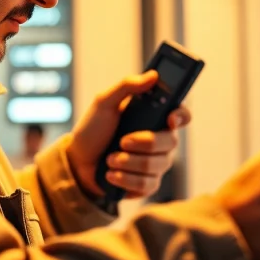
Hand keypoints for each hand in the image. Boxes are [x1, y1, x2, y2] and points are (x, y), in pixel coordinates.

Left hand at [66, 71, 190, 198]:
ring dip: (128, 162)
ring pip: (156, 165)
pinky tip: (112, 174)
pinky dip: (125, 179)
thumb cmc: (93, 129)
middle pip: (170, 142)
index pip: (181, 115)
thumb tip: (153, 75)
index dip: (181, 116)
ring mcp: (156, 163)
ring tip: (110, 159)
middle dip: (143, 142)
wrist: (78, 162)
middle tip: (121, 141)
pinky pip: (148, 184)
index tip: (169, 119)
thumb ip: (126, 86)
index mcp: (153, 117)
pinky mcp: (148, 184)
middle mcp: (160, 140)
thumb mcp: (103, 103)